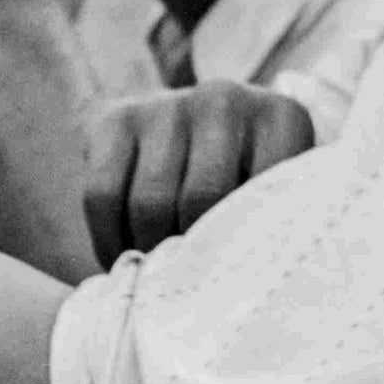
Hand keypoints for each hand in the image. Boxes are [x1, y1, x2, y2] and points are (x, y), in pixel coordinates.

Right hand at [84, 82, 316, 267]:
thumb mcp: (281, 193)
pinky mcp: (116, 116)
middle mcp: (224, 99)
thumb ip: (279, 222)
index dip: (244, 249)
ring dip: (148, 252)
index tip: (236, 279)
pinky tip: (121, 255)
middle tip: (190, 285)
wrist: (189, 130)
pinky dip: (108, 238)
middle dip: (190, 254)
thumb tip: (249, 284)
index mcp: (281, 117)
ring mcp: (166, 103)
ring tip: (157, 274)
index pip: (266, 196)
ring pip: (149, 203)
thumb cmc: (247, 182)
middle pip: (201, 201)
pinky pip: (102, 195)